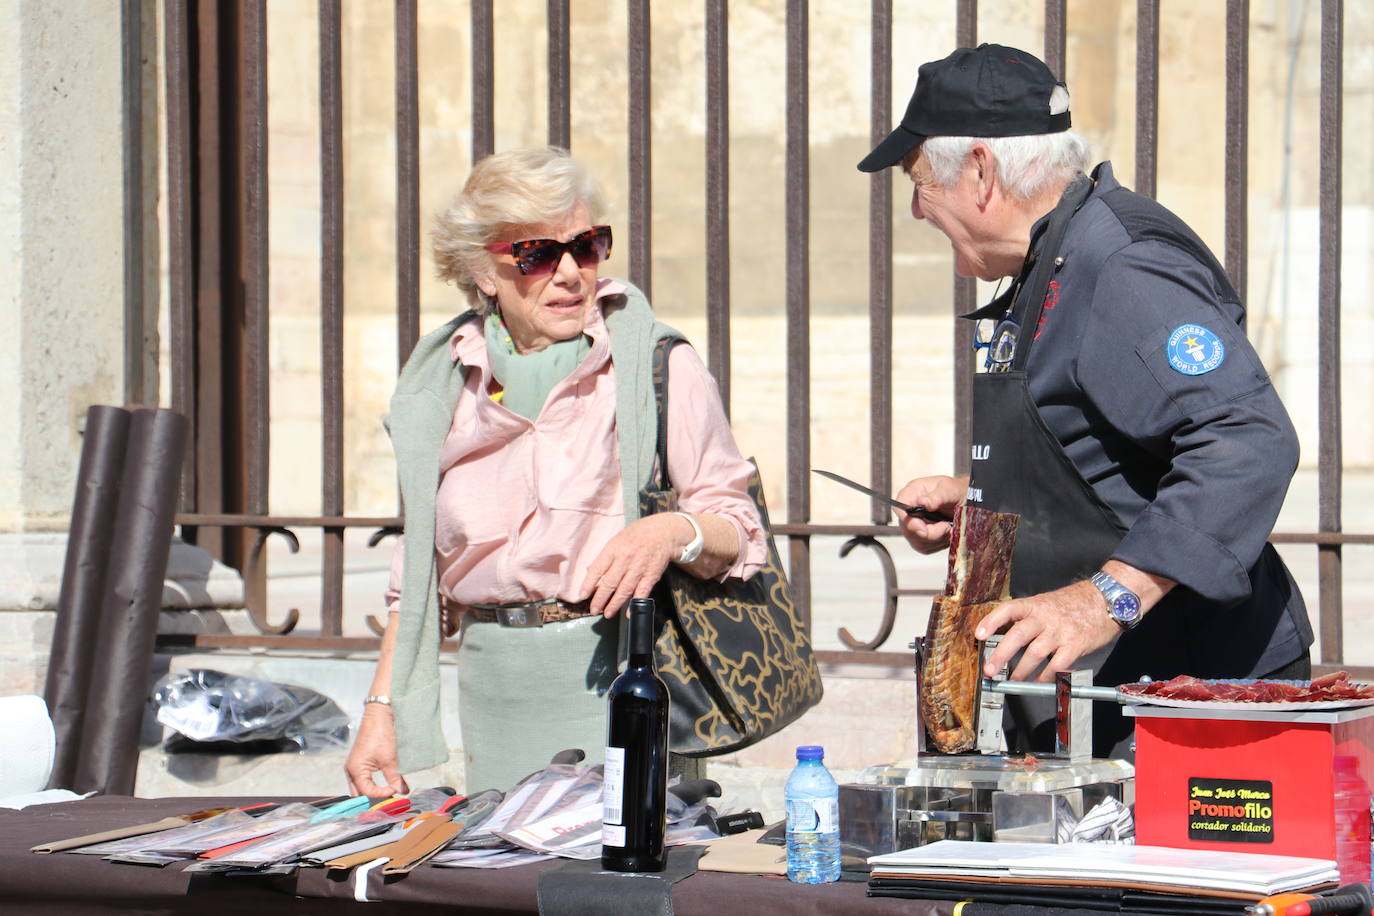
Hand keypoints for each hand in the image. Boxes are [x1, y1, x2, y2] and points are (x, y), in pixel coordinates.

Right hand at [345, 705, 409, 798]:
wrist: (379, 715)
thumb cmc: (382, 734)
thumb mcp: (391, 759)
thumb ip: (396, 779)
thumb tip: (403, 792)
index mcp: (355, 770)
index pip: (367, 792)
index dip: (382, 794)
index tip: (396, 790)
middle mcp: (350, 770)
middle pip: (359, 794)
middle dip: (373, 799)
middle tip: (389, 799)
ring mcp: (353, 766)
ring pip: (360, 788)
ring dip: (372, 792)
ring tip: (388, 793)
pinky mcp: (359, 762)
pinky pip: (362, 779)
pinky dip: (371, 784)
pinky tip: (384, 785)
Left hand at [577, 513, 691, 615]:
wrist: (663, 532)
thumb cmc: (637, 535)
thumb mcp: (617, 540)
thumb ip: (604, 556)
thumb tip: (590, 570)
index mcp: (614, 549)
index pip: (598, 569)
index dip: (588, 584)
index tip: (582, 595)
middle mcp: (626, 559)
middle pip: (610, 583)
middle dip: (600, 599)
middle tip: (593, 609)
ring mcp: (639, 568)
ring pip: (624, 590)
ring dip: (614, 604)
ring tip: (607, 614)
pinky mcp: (651, 575)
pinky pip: (642, 592)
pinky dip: (635, 604)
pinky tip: (628, 613)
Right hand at [895, 475, 965, 553]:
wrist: (967, 501)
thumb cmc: (957, 491)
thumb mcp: (950, 490)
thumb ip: (936, 496)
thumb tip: (922, 502)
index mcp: (912, 492)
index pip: (899, 508)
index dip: (909, 521)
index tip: (924, 529)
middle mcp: (909, 509)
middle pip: (908, 529)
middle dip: (930, 533)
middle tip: (946, 526)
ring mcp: (913, 524)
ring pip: (917, 541)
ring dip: (937, 539)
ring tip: (948, 527)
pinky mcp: (920, 537)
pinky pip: (925, 548)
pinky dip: (938, 544)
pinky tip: (946, 533)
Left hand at [974, 580, 1120, 681]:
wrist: (1107, 600)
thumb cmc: (1073, 604)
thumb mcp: (1046, 602)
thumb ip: (1028, 617)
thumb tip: (1005, 635)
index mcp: (1035, 605)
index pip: (1008, 610)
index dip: (992, 621)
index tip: (979, 635)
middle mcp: (1046, 617)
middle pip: (1018, 635)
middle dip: (1001, 655)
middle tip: (990, 670)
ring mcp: (1061, 631)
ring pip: (1035, 653)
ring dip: (1021, 670)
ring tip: (1013, 681)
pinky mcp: (1075, 645)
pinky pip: (1057, 665)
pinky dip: (1046, 676)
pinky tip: (1039, 682)